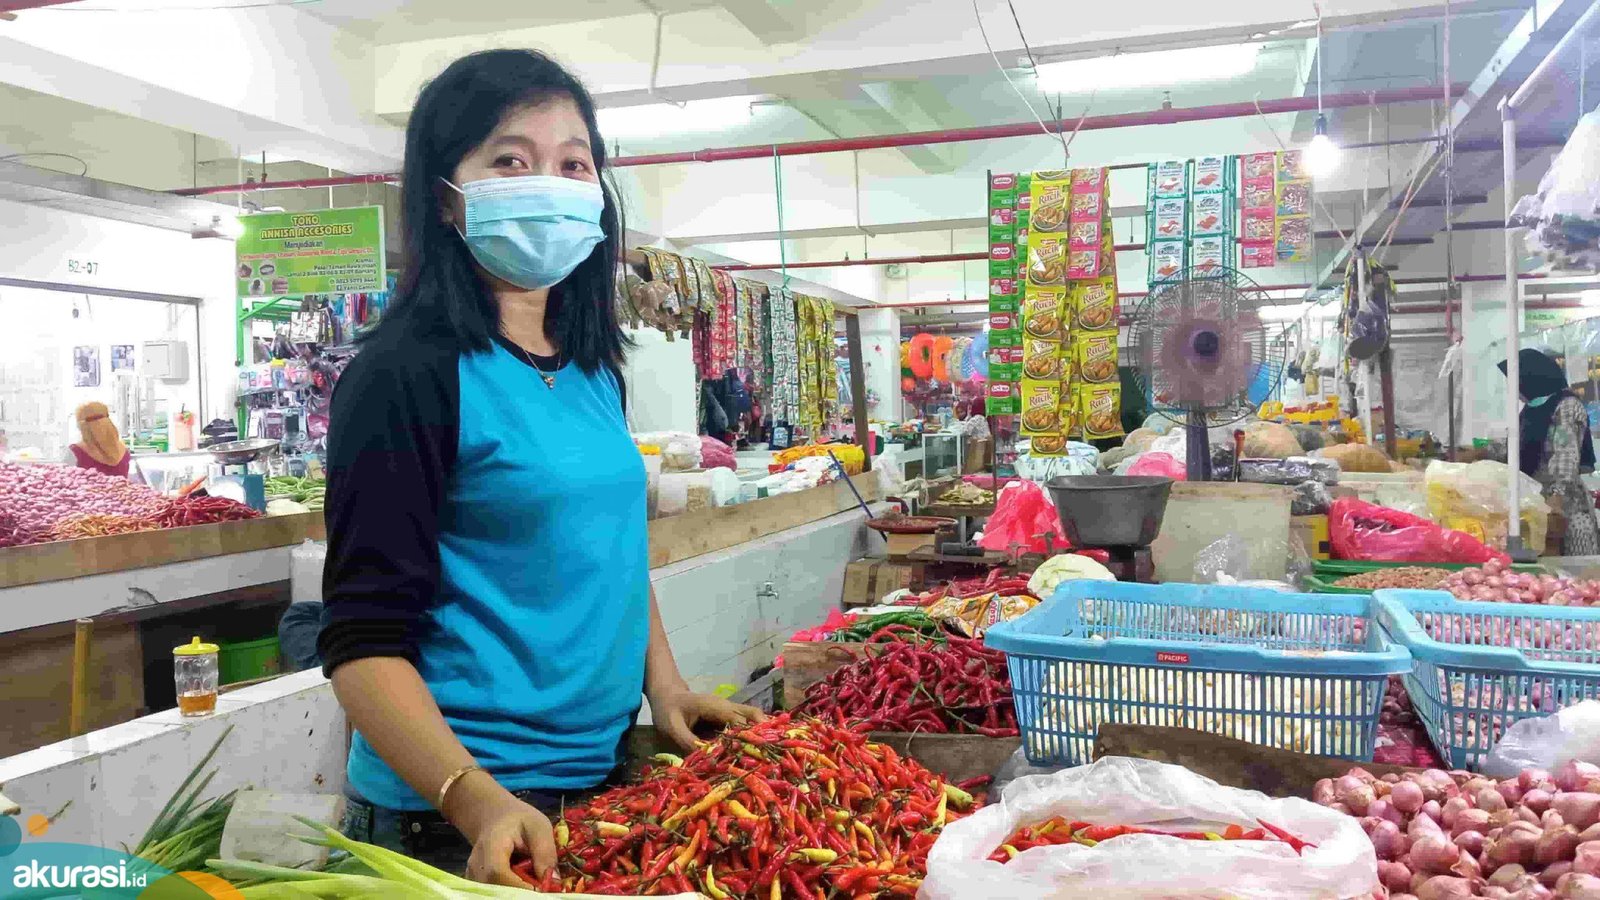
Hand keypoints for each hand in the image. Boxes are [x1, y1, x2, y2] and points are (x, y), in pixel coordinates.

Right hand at [448, 776, 555, 886]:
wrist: (495, 818)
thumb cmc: (518, 820)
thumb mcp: (538, 827)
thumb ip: (544, 851)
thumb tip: (553, 880)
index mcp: (491, 845)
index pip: (498, 872)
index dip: (519, 886)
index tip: (541, 888)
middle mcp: (476, 864)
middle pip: (495, 888)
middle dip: (521, 893)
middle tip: (542, 889)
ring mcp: (473, 876)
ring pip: (494, 893)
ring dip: (516, 893)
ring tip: (534, 883)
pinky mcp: (477, 884)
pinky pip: (494, 893)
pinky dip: (510, 893)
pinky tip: (523, 884)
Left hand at [649, 688, 763, 750]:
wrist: (666, 695)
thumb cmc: (668, 709)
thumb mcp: (672, 727)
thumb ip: (687, 741)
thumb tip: (706, 760)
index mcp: (715, 706)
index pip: (738, 721)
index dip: (748, 736)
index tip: (756, 754)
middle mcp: (726, 706)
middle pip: (753, 716)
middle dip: (763, 732)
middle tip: (772, 754)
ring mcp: (728, 711)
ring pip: (752, 719)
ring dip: (760, 734)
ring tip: (768, 755)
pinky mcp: (727, 719)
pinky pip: (744, 725)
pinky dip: (752, 735)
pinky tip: (756, 751)